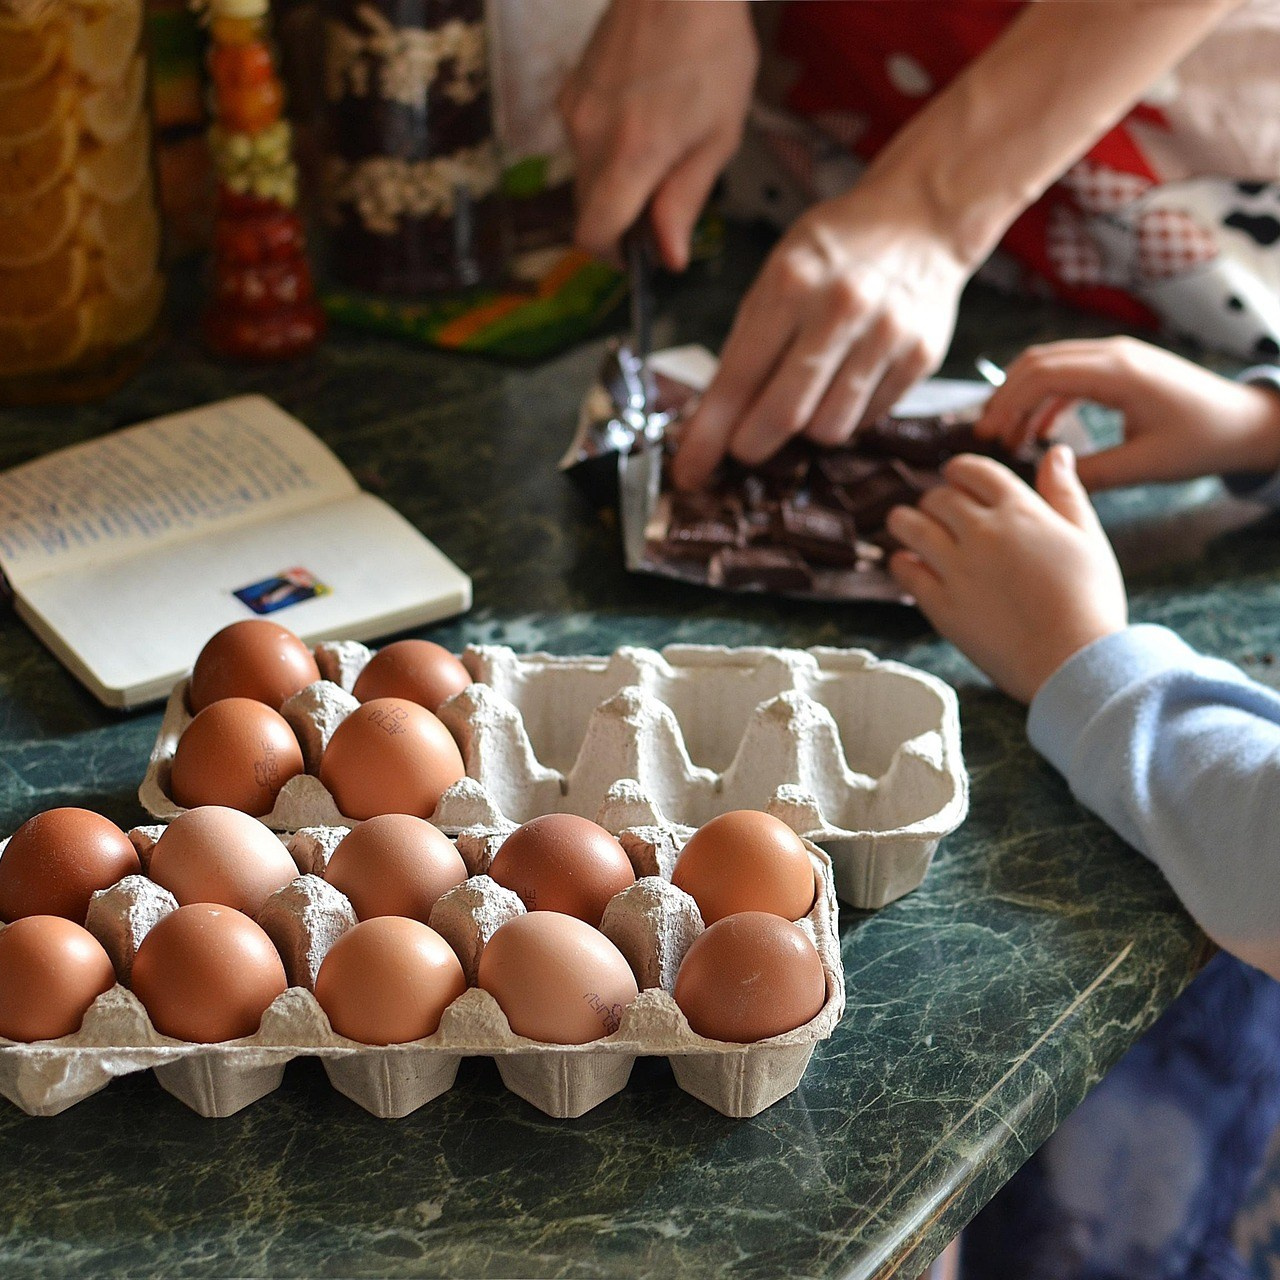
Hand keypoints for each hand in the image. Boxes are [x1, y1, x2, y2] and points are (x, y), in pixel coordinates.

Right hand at [557, 0, 756, 270]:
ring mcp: (574, 111)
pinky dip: (606, 148)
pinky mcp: (570, 90)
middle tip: (662, 203)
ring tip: (660, 146)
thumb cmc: (710, 47)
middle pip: (588, 209)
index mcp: (631, 155)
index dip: (612, 256)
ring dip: (615, 181)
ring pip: (585, 175)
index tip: (635, 256)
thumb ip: (686, 200)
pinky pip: (582, 140)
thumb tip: (669, 255)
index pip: (594, 234)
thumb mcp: (719, 135)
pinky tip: (641, 118)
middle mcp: (591, 137)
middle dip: (620, 219)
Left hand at [671, 185, 968, 489]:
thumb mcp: (777, 272)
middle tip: (744, 447)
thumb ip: (746, 343)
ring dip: (805, 430)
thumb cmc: (835, 250)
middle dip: (752, 445)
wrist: (921, 217)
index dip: (709, 435)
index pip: (738, 379)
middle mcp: (841, 309)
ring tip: (806, 396)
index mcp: (791, 284)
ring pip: (828, 429)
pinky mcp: (920, 357)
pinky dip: (846, 415)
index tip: (689, 471)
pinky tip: (845, 382)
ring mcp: (886, 335)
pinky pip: (867, 420)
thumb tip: (712, 421)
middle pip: (784, 416)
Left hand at [887, 447, 1126, 702]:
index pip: (973, 470)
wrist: (1074, 661)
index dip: (959, 471)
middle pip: (938, 498)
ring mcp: (957, 568)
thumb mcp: (1087, 538)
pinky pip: (904, 571)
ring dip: (904, 521)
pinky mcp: (940, 604)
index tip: (956, 478)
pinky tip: (908, 563)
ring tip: (905, 526)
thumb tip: (1056, 452)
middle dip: (936, 500)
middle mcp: (982, 532)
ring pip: (909, 526)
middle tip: (936, 511)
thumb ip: (1065, 492)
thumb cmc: (1090, 602)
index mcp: (1020, 511)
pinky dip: (901, 562)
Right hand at [974, 337, 1279, 489]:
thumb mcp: (1143, 465)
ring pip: (1050, 364)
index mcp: (1118, 372)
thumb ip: (1090, 474)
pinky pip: (1071, 374)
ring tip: (1007, 436)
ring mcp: (1118, 356)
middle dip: (1005, 397)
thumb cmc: (1202, 442)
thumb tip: (1042, 481)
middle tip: (986, 436)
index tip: (987, 436)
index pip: (1042, 374)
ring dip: (1023, 396)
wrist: (1247, 422)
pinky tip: (1039, 430)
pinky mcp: (1122, 367)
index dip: (1007, 403)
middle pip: (1038, 361)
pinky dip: (1046, 398)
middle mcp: (1114, 354)